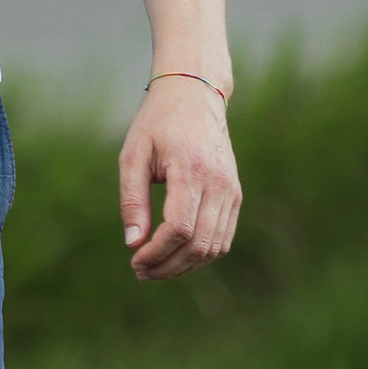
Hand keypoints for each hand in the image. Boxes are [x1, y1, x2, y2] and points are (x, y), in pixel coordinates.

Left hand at [118, 79, 240, 279]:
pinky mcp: (235, 195)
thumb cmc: (157, 124)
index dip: (157, 252)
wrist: (195, 96)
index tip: (134, 260)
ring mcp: (232, 190)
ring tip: (155, 267)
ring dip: (185, 265)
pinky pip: (223, 237)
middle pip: (199, 244)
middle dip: (168, 266)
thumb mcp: (133, 155)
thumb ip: (132, 200)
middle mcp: (219, 184)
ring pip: (214, 247)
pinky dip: (201, 254)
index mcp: (191, 170)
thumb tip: (133, 243)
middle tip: (141, 272)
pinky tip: (175, 254)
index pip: (180, 228)